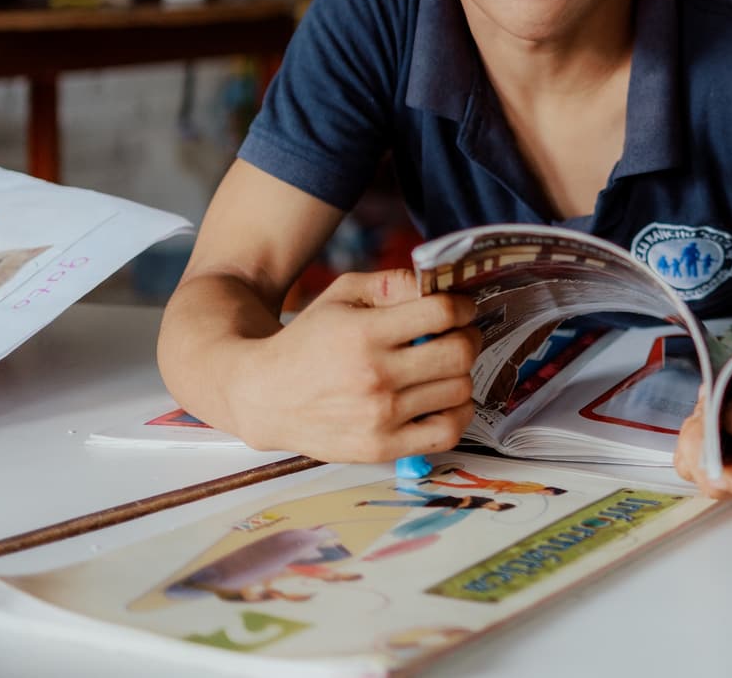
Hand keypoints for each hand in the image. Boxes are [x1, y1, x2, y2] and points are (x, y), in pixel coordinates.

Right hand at [226, 269, 479, 462]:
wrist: (263, 395)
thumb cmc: (308, 340)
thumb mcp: (342, 295)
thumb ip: (391, 283)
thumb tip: (437, 287)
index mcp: (364, 333)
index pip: (443, 313)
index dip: (463, 306)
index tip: (461, 309)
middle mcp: (374, 376)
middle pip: (459, 353)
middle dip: (468, 338)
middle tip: (459, 336)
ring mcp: (379, 417)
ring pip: (460, 391)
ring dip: (462, 375)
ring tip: (443, 368)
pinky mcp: (381, 448)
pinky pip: (448, 433)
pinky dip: (458, 414)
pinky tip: (443, 400)